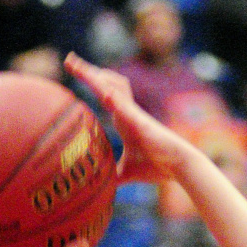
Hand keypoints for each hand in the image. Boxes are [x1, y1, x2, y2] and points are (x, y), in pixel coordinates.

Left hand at [64, 52, 189, 184]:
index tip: (73, 71)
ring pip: (115, 88)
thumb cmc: (156, 166)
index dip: (90, 81)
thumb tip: (97, 187)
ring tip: (79, 67)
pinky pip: (126, 108)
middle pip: (105, 84)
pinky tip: (102, 92)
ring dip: (97, 77)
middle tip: (69, 59)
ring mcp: (134, 115)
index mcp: (123, 119)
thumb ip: (112, 175)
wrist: (178, 166)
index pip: (103, 94)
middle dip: (87, 71)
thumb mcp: (126, 172)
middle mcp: (127, 112)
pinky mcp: (141, 123)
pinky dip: (115, 99)